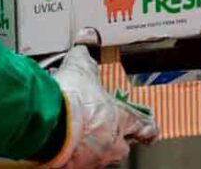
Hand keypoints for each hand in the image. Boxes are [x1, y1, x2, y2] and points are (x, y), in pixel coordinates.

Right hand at [43, 46, 159, 168]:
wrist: (49, 122)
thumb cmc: (70, 99)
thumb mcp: (79, 69)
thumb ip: (84, 58)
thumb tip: (85, 43)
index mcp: (120, 118)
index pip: (143, 126)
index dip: (146, 127)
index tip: (150, 129)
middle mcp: (111, 142)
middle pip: (121, 145)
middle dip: (113, 138)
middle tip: (100, 128)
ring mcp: (94, 159)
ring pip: (99, 156)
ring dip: (91, 147)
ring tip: (75, 136)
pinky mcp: (73, 168)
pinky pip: (77, 163)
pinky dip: (71, 156)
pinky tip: (60, 145)